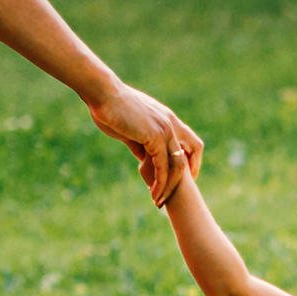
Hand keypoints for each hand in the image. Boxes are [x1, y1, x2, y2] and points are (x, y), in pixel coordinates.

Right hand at [89, 83, 203, 205]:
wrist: (103, 94)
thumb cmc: (111, 108)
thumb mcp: (130, 129)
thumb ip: (140, 144)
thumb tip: (143, 159)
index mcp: (167, 118)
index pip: (189, 140)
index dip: (190, 159)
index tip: (183, 176)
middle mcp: (171, 123)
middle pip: (193, 151)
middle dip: (189, 174)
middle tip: (177, 193)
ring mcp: (165, 129)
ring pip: (178, 164)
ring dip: (171, 185)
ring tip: (159, 201)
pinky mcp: (155, 137)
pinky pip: (163, 166)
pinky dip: (160, 182)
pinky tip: (153, 193)